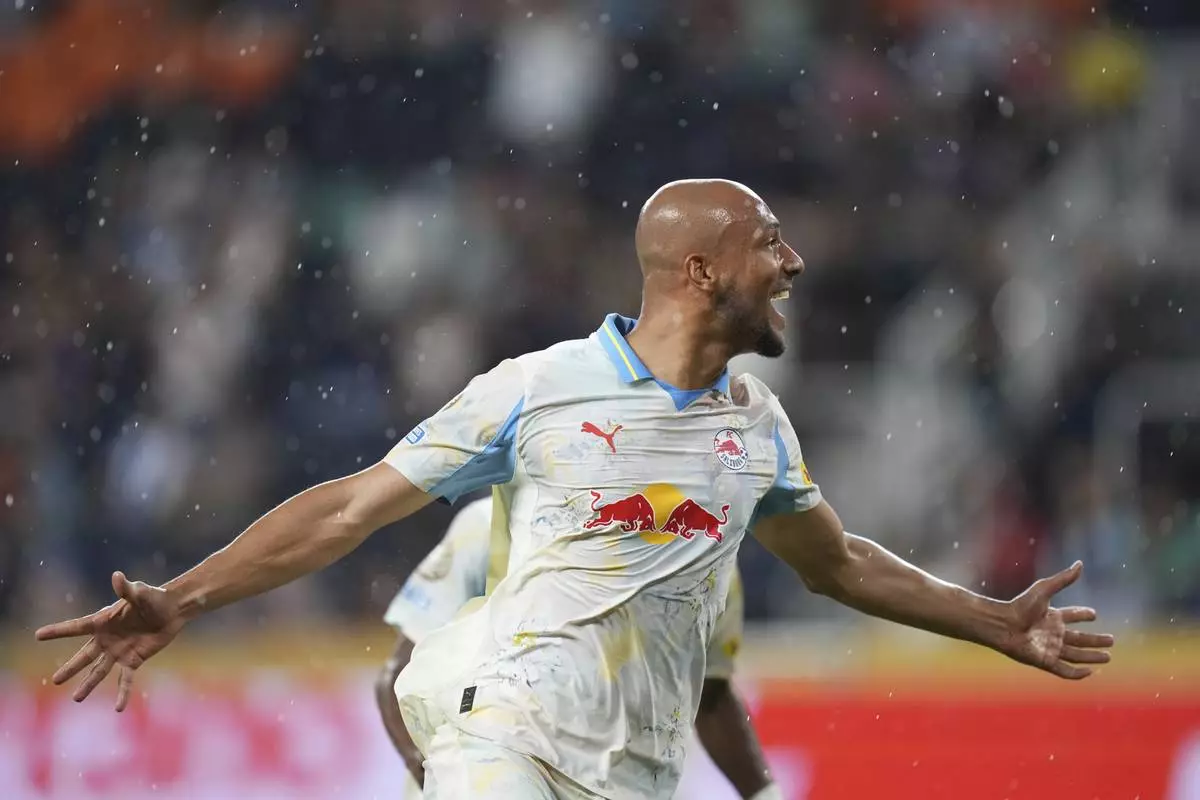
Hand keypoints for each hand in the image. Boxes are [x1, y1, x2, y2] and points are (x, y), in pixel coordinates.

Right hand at [35, 571, 185, 710]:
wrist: (172, 610)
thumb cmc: (154, 598)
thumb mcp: (141, 593)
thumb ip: (128, 589)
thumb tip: (117, 576)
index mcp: (103, 621)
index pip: (76, 627)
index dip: (58, 631)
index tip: (38, 635)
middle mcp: (107, 639)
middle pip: (84, 656)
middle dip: (70, 668)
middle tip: (55, 680)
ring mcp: (119, 651)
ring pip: (99, 671)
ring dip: (88, 684)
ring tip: (76, 698)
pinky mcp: (134, 660)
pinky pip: (126, 679)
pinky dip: (123, 693)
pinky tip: (118, 708)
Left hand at [998, 561, 1114, 678]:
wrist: (1003, 624)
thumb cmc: (1020, 606)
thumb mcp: (1044, 590)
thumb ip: (1063, 579)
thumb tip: (1080, 564)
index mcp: (1052, 616)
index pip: (1072, 616)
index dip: (1082, 614)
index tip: (1094, 614)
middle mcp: (1053, 633)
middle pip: (1079, 639)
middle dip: (1095, 640)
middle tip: (1111, 640)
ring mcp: (1050, 648)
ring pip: (1076, 655)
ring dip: (1092, 656)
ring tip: (1108, 656)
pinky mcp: (1045, 661)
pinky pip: (1065, 670)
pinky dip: (1078, 673)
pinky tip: (1091, 671)